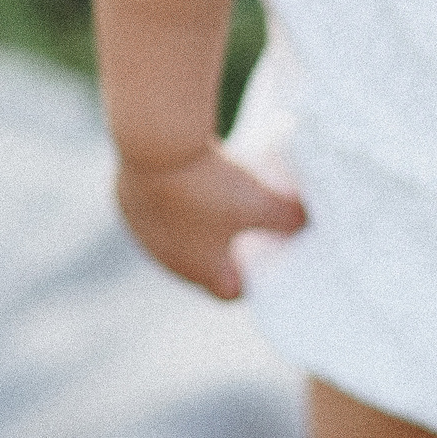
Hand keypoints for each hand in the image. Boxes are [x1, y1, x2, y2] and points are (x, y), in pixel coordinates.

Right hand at [114, 144, 307, 299]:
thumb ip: (290, 217)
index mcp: (202, 269)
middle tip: (245, 225)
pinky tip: (184, 176)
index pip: (228, 292)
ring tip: (213, 195)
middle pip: (199, 264)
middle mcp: (166, 259)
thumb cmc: (212, 183)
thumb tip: (310, 220)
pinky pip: (152, 209)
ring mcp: (142, 232)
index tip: (265, 259)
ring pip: (172, 235)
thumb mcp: (263, 201)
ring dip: (192, 222)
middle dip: (222, 248)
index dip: (250, 280)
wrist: (156, 145)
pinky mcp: (126, 202)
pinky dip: (169, 199)